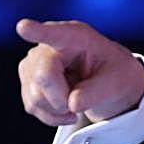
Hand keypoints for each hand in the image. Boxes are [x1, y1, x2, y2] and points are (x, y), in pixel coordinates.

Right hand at [17, 19, 143, 125]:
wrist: (109, 81)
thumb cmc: (115, 73)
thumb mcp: (119, 81)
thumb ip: (98, 91)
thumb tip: (72, 104)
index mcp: (76, 37)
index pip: (54, 34)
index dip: (37, 31)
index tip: (24, 27)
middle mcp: (49, 47)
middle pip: (43, 77)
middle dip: (63, 99)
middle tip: (82, 101)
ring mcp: (33, 64)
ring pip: (35, 96)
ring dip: (59, 109)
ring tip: (79, 101)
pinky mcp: (28, 82)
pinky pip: (33, 106)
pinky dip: (53, 116)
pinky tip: (68, 110)